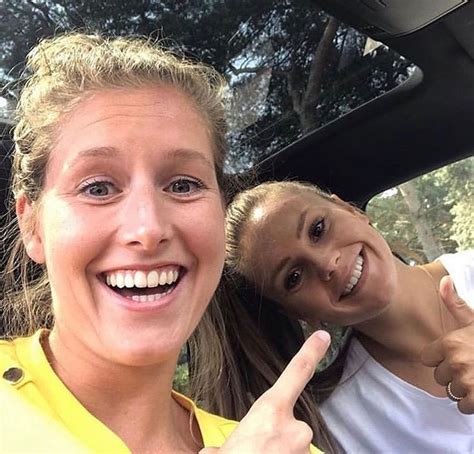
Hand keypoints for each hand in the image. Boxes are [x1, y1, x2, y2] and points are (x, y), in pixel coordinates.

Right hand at [200, 330, 330, 453]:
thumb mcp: (219, 451)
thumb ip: (229, 444)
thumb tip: (220, 451)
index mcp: (270, 411)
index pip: (296, 373)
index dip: (311, 352)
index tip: (324, 335)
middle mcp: (295, 427)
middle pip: (291, 428)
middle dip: (276, 443)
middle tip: (256, 453)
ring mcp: (304, 449)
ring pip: (293, 451)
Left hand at [421, 276, 473, 413]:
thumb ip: (455, 303)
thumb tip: (444, 280)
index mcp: (450, 343)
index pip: (427, 358)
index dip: (440, 358)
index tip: (455, 355)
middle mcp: (456, 363)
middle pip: (439, 376)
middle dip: (452, 373)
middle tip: (472, 366)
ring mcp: (467, 383)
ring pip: (451, 392)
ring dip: (463, 388)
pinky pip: (463, 407)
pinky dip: (472, 403)